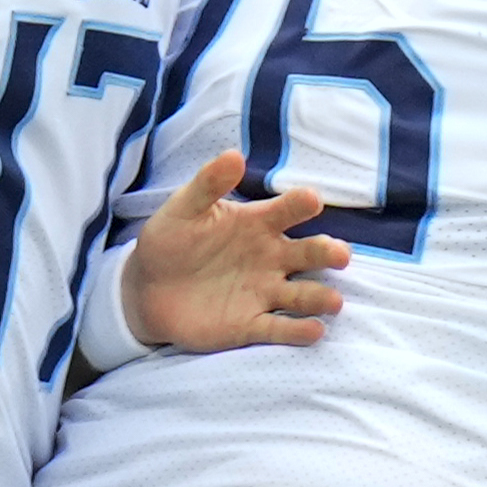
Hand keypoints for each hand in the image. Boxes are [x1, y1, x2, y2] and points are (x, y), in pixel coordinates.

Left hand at [123, 151, 347, 351]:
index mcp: (258, 224)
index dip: (301, 204)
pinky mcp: (250, 324)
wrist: (145, 287)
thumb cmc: (171, 240)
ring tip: (333, 300)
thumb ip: (208, 184)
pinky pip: (280, 328)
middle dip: (328, 253)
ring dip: (321, 297)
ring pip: (304, 294)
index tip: (311, 200)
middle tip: (340, 255)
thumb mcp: (184, 208)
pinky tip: (313, 330)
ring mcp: (263, 292)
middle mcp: (271, 258)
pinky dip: (297, 330)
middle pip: (310, 253)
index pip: (288, 210)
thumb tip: (234, 155)